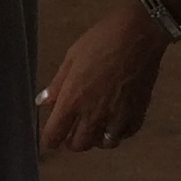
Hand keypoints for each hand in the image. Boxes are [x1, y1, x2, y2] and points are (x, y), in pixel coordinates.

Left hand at [36, 5, 165, 153]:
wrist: (138, 35)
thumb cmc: (100, 41)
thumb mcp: (71, 58)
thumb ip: (57, 84)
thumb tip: (42, 102)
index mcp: (73, 101)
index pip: (54, 136)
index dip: (49, 139)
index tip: (50, 136)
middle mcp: (94, 115)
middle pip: (79, 145)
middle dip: (72, 141)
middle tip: (72, 130)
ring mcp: (117, 117)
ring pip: (104, 144)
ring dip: (97, 139)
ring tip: (96, 127)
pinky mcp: (138, 114)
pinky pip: (126, 134)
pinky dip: (119, 132)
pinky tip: (116, 121)